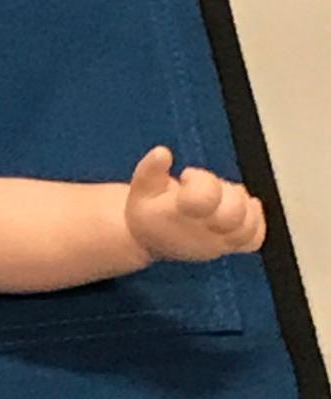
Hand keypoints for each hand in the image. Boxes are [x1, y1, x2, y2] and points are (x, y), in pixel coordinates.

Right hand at [125, 146, 264, 262]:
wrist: (150, 241)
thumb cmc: (147, 211)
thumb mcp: (140, 187)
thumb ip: (151, 169)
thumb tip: (163, 152)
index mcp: (179, 217)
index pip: (205, 199)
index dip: (201, 179)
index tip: (187, 176)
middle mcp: (201, 234)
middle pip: (233, 214)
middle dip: (226, 192)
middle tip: (208, 186)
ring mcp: (218, 243)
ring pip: (246, 225)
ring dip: (241, 203)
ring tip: (221, 196)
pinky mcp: (229, 246)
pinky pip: (254, 240)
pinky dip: (257, 220)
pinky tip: (248, 205)